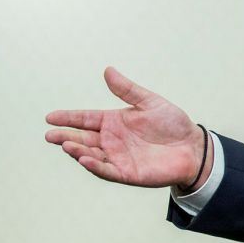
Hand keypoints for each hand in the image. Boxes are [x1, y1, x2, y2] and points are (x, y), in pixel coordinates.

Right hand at [45, 67, 208, 188]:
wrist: (193, 146)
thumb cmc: (173, 124)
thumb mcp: (149, 102)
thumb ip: (127, 89)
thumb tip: (108, 70)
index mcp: (114, 122)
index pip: (85, 119)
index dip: (68, 118)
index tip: (50, 116)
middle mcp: (111, 140)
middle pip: (83, 137)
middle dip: (65, 136)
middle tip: (50, 134)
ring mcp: (117, 157)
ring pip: (91, 154)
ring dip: (77, 150)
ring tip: (66, 144)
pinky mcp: (127, 173)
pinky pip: (107, 170)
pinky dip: (94, 165)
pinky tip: (84, 158)